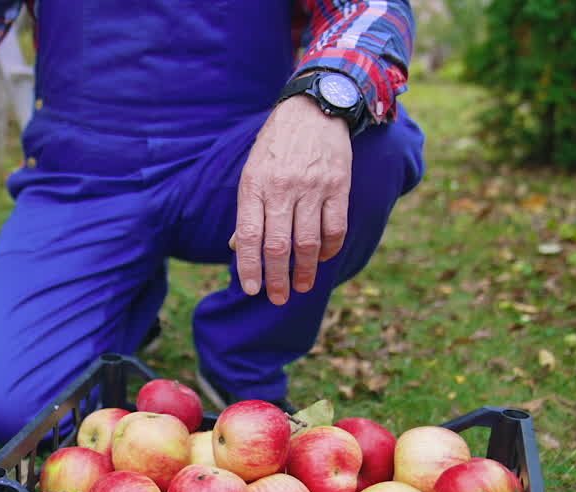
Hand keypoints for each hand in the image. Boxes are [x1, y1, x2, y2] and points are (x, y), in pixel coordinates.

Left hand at [232, 94, 352, 304]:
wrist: (313, 108)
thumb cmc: (275, 146)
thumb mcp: (251, 172)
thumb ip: (247, 211)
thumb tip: (237, 248)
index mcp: (254, 186)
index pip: (249, 237)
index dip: (250, 268)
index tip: (251, 290)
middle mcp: (281, 189)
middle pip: (278, 246)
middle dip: (277, 278)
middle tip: (278, 298)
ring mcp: (312, 188)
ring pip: (308, 242)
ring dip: (306, 270)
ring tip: (302, 286)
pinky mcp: (338, 185)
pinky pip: (335, 227)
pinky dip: (329, 248)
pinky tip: (323, 258)